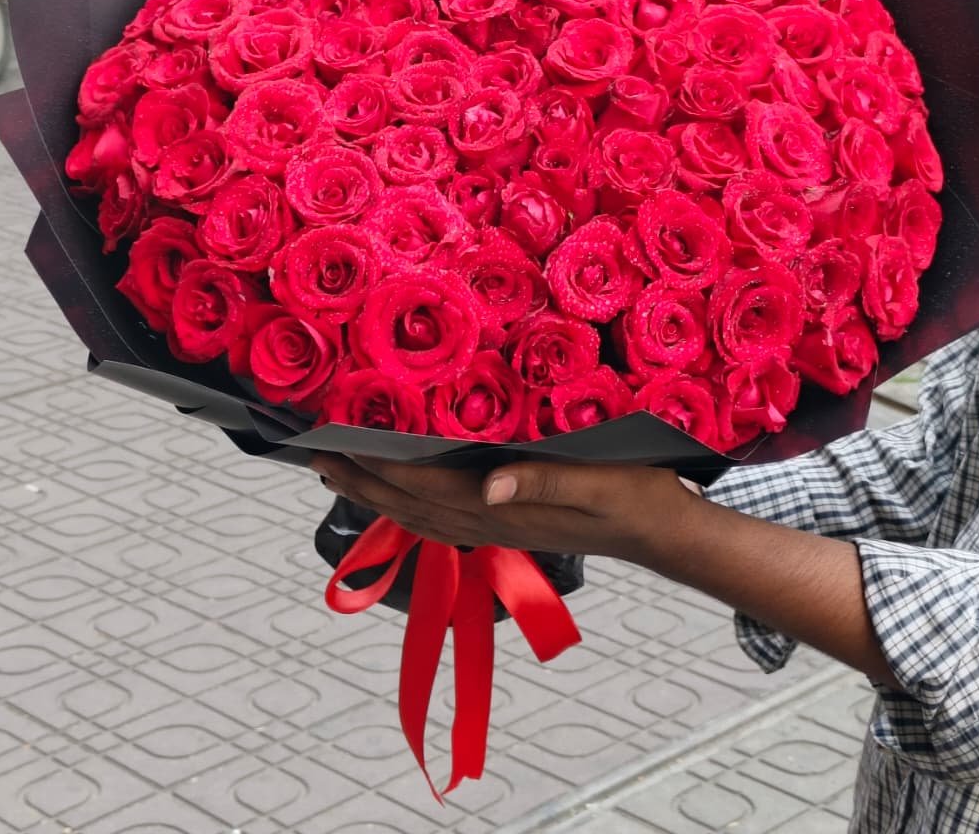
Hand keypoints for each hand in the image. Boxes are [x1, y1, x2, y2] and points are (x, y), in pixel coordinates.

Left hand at [308, 454, 702, 564]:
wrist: (662, 532)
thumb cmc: (638, 492)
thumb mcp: (601, 479)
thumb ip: (545, 481)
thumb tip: (487, 486)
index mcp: (508, 508)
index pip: (429, 487)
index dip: (382, 467)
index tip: (342, 446)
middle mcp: (493, 523)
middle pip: (412, 506)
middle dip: (362, 483)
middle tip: (316, 458)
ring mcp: (498, 530)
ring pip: (421, 517)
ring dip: (376, 496)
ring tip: (339, 474)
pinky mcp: (507, 525)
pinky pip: (442, 518)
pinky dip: (408, 504)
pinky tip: (397, 492)